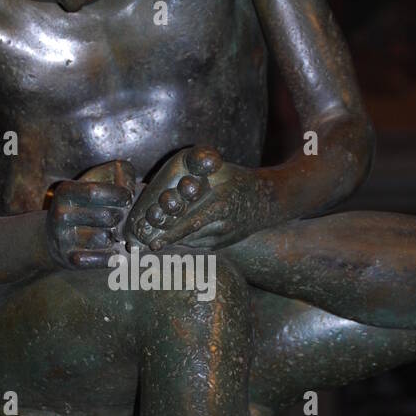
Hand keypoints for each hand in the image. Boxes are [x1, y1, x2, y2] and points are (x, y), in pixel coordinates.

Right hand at [46, 159, 136, 268]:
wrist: (54, 237)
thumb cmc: (84, 206)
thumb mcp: (95, 183)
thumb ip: (118, 174)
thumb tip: (130, 189)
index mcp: (65, 192)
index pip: (95, 192)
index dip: (118, 194)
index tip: (127, 198)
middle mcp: (60, 215)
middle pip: (106, 217)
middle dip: (119, 218)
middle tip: (118, 219)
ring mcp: (62, 239)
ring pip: (105, 239)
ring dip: (114, 238)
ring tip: (110, 235)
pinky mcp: (69, 260)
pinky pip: (100, 260)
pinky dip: (111, 258)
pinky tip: (113, 253)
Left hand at [125, 147, 272, 251]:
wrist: (270, 201)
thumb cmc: (241, 181)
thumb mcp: (221, 171)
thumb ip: (197, 172)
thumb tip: (171, 176)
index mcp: (220, 206)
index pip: (190, 223)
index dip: (170, 234)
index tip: (152, 242)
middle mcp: (222, 226)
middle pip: (187, 237)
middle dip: (165, 240)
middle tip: (144, 244)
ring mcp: (223, 238)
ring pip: (191, 243)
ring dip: (173, 241)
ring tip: (153, 241)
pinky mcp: (223, 245)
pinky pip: (198, 244)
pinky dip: (184, 241)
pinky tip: (172, 236)